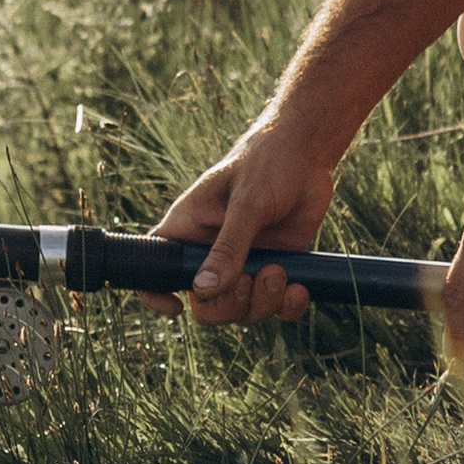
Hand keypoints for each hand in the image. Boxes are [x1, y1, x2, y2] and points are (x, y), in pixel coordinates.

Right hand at [150, 116, 339, 326]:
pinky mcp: (277, 268)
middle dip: (230, 305)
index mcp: (189, 230)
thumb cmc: (266, 163)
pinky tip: (299, 289)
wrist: (307, 153)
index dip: (156, 295)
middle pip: (207, 305)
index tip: (178, 307)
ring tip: (279, 272)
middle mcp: (213, 253)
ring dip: (262, 303)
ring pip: (243, 310)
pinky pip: (277, 306)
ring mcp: (246, 264)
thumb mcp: (246, 202)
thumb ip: (228, 246)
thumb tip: (204, 290)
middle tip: (254, 278)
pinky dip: (288, 306)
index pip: (157, 268)